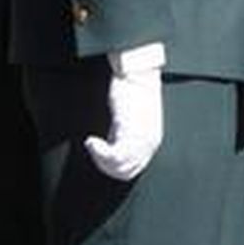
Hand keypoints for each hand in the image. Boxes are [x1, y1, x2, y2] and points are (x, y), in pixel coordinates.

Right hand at [83, 56, 162, 180]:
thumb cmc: (134, 89)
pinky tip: (91, 141)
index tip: (100, 156)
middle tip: (94, 151)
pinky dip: (98, 153)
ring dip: (100, 160)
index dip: (113, 167)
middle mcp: (149, 143)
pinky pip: (113, 157)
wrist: (138, 72)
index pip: (134, 168)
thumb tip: (112, 143)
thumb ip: (126, 134)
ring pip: (119, 168)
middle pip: (126, 172)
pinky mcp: (130, 132)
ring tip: (92, 144)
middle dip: (105, 166)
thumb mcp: (133, 117)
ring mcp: (141, 140)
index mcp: (152, 140)